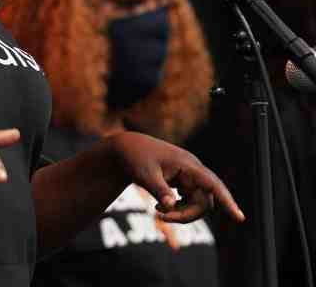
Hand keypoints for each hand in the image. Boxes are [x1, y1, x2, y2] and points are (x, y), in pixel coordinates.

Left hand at [108, 131, 244, 222]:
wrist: (127, 149)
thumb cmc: (136, 159)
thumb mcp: (145, 175)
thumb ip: (159, 190)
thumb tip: (171, 206)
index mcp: (187, 164)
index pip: (212, 184)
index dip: (227, 201)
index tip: (239, 217)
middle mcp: (193, 170)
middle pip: (204, 202)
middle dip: (186, 215)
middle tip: (160, 216)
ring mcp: (189, 176)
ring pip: (198, 204)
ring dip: (181, 213)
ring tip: (158, 211)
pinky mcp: (184, 181)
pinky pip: (191, 202)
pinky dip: (179, 208)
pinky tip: (161, 207)